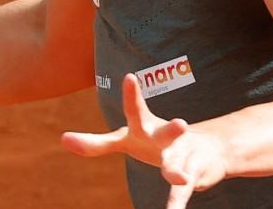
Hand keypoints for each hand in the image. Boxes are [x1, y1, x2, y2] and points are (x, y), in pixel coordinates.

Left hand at [61, 74, 227, 208]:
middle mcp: (165, 138)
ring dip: (177, 170)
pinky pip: (181, 191)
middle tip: (182, 124)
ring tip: (179, 177)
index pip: (136, 110)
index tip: (130, 77)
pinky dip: (176, 202)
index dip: (132, 95)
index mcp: (146, 128)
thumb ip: (95, 143)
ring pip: (177, 164)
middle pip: (165, 133)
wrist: (209, 150)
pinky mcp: (192, 176)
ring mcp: (180, 157)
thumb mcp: (125, 141)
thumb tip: (63, 139)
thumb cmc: (155, 141)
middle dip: (172, 129)